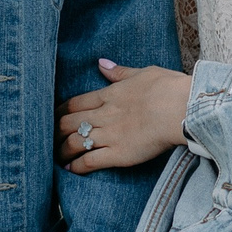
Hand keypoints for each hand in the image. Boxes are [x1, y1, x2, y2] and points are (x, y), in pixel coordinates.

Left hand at [57, 59, 190, 172]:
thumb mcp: (143, 72)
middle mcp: (104, 115)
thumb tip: (102, 63)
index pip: (75, 103)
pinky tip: (71, 169)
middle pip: (69, 123)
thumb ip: (120, 72)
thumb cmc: (167, 87)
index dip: (61, 112)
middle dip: (55, 132)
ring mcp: (109, 135)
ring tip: (58, 157)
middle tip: (50, 139)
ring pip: (75, 142)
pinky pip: (90, 161)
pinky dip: (77, 166)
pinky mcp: (118, 154)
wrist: (180, 107)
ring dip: (63, 150)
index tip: (53, 117)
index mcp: (109, 94)